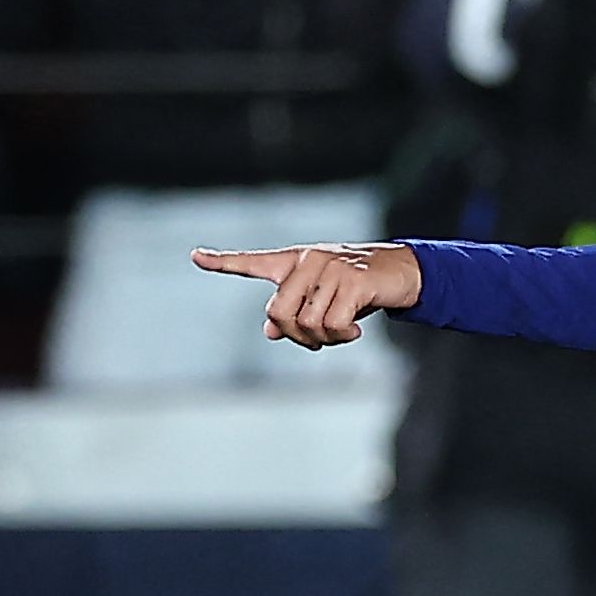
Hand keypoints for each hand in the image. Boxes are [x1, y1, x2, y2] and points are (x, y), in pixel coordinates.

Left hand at [193, 240, 422, 347]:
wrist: (400, 272)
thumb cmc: (355, 288)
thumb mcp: (322, 301)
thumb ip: (294, 313)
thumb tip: (269, 333)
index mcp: (294, 263)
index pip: (252, 262)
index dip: (222, 261)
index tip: (196, 256)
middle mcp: (307, 260)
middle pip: (279, 313)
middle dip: (296, 336)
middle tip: (318, 339)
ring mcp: (330, 268)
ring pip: (308, 323)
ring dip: (326, 338)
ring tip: (344, 331)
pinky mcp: (353, 280)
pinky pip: (333, 324)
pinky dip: (343, 335)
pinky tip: (356, 330)